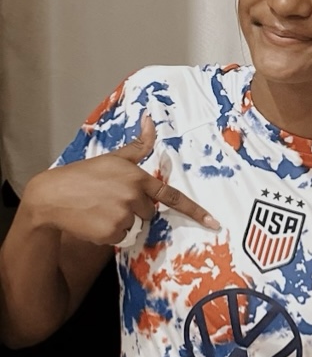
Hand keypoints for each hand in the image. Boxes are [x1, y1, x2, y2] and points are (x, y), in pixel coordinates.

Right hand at [22, 114, 219, 244]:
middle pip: (149, 212)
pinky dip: (110, 234)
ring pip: (135, 226)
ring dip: (122, 222)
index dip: (195, 210)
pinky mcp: (111, 233)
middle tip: (112, 199)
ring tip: (101, 209)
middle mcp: (134, 197)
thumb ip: (138, 144)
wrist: (52, 196)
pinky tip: (95, 220)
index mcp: (138, 177)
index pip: (172, 196)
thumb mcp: (114, 157)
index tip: (214, 223)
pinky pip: (120, 238)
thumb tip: (150, 118)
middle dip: (135, 208)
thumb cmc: (85, 174)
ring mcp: (123, 216)